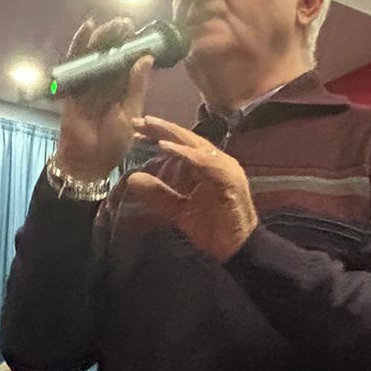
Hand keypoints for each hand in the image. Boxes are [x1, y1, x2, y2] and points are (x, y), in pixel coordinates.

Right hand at [53, 18, 154, 182]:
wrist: (89, 162)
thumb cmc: (113, 142)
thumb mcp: (131, 113)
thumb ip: (137, 86)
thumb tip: (146, 58)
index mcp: (123, 89)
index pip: (129, 63)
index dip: (134, 46)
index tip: (143, 32)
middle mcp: (107, 83)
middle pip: (112, 54)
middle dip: (119, 37)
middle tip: (127, 23)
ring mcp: (89, 83)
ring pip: (95, 54)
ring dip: (103, 37)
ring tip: (114, 24)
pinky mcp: (73, 86)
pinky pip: (75, 62)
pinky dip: (79, 45)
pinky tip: (87, 28)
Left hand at [125, 116, 258, 262]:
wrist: (237, 250)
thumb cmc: (214, 229)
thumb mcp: (179, 210)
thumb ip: (158, 194)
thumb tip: (132, 179)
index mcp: (208, 166)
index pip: (182, 144)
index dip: (160, 135)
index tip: (136, 130)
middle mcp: (218, 162)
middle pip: (187, 138)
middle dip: (162, 128)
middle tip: (138, 121)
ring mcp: (225, 168)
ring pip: (195, 145)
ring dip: (171, 134)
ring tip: (149, 127)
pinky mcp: (229, 179)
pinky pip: (204, 162)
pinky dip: (184, 153)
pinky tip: (165, 147)